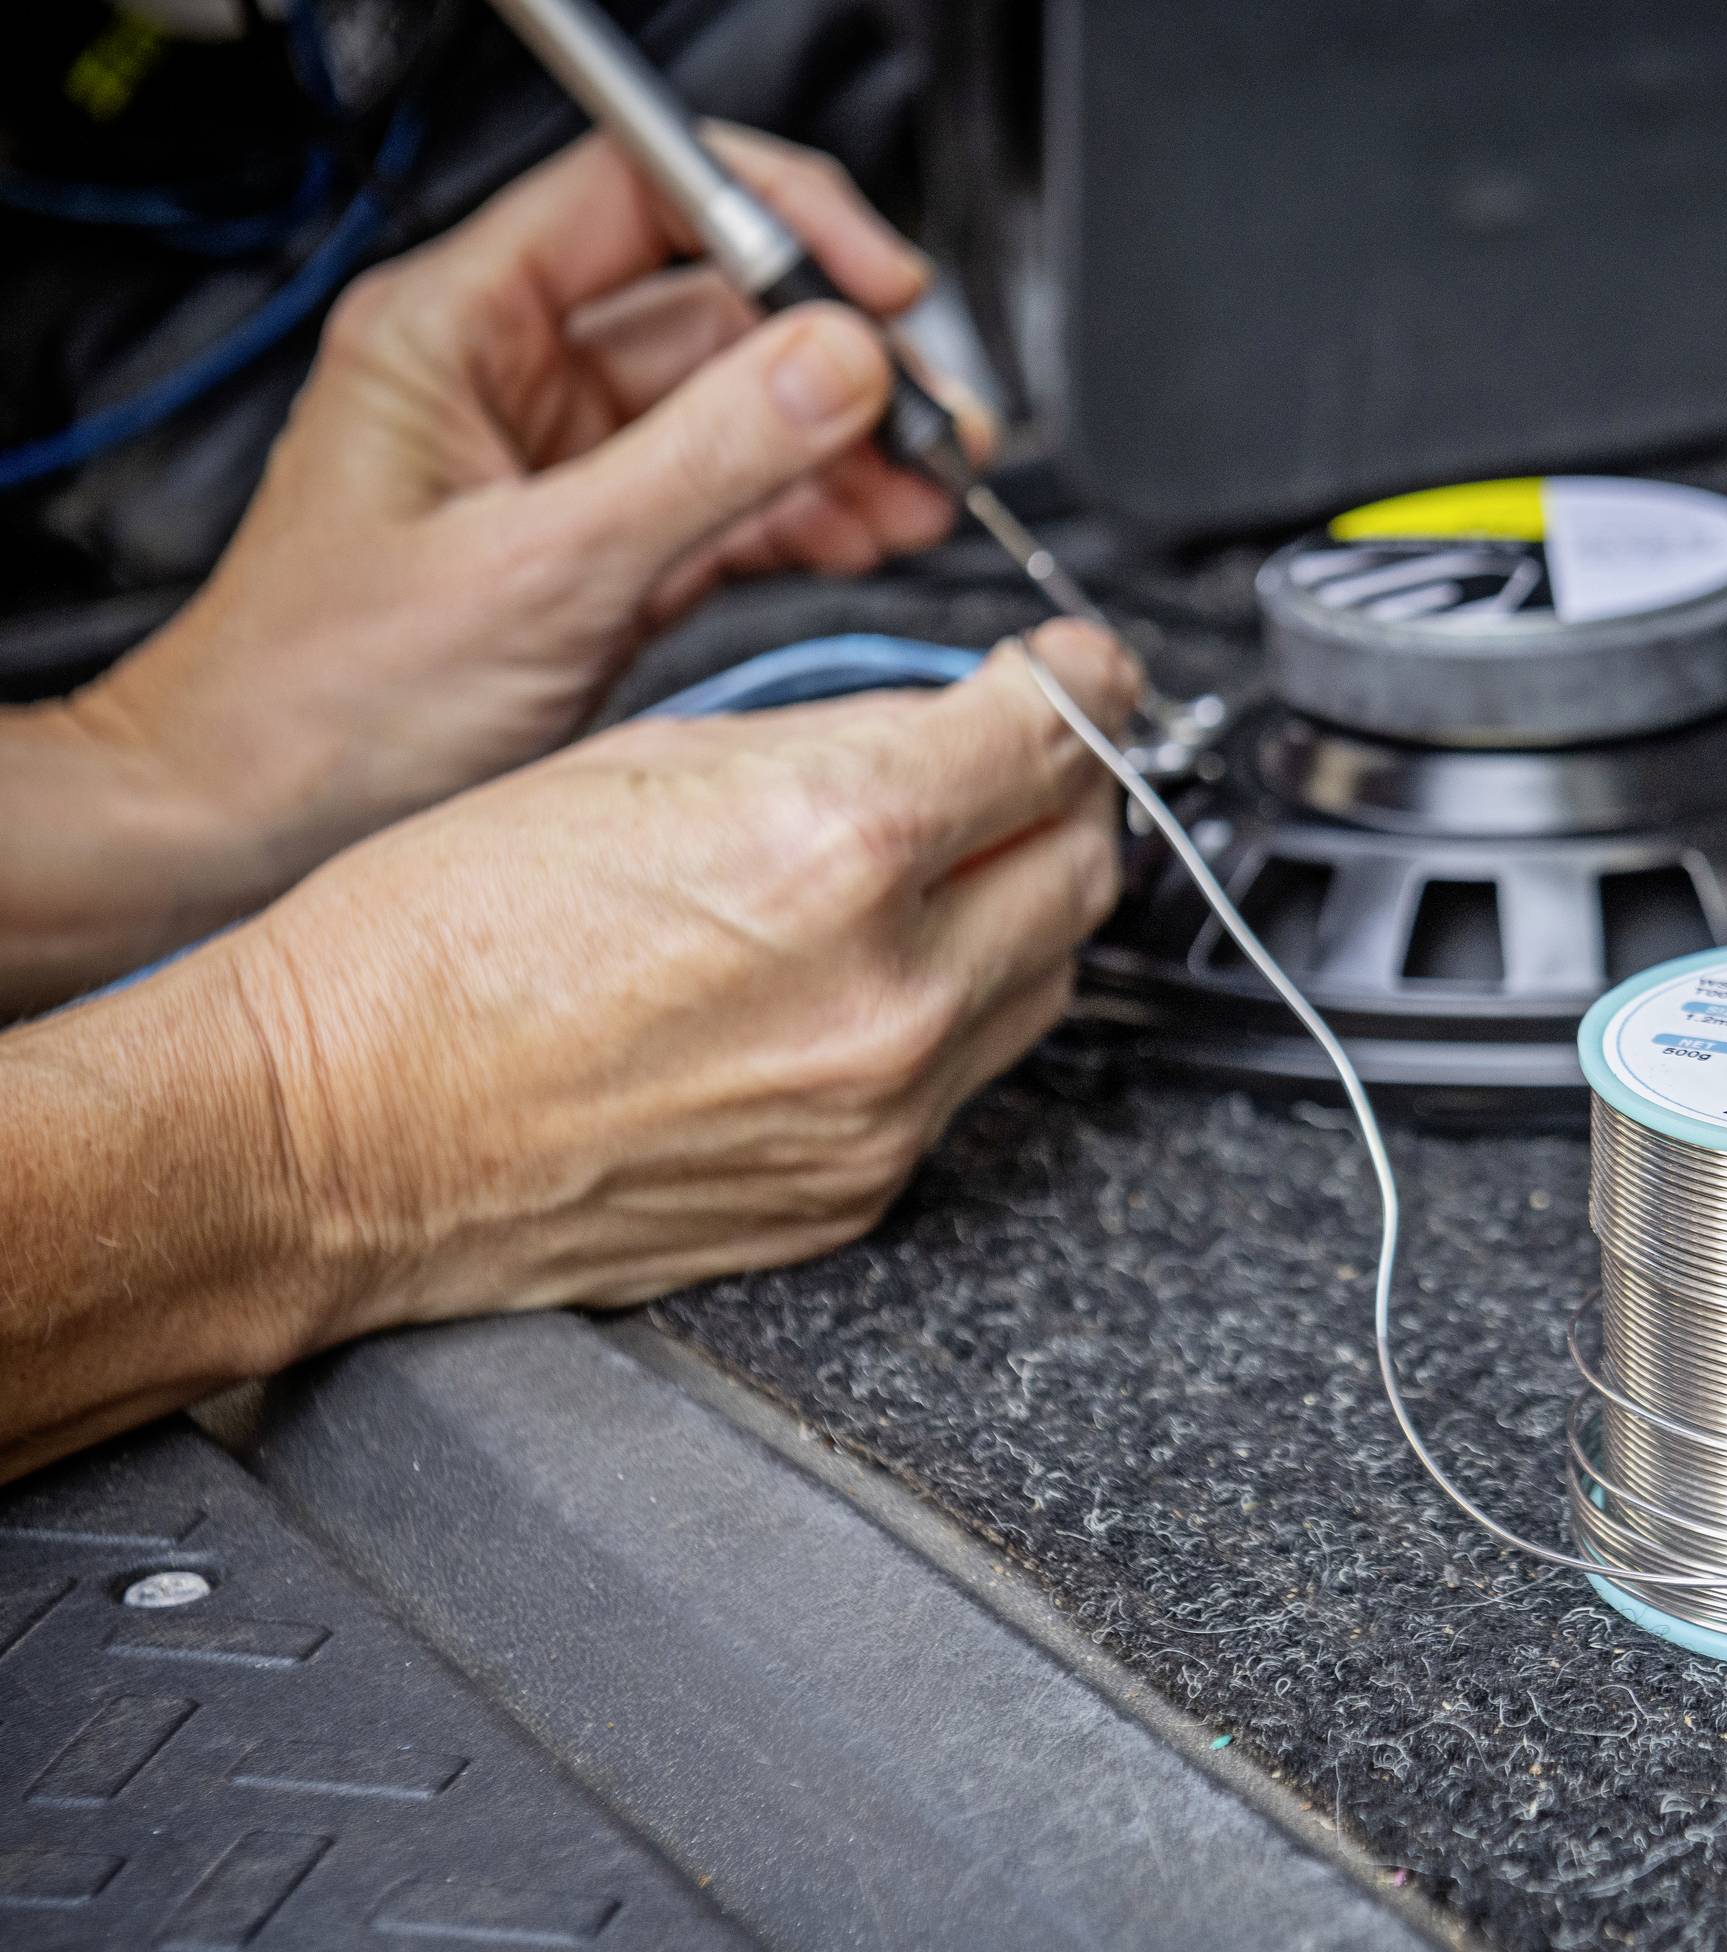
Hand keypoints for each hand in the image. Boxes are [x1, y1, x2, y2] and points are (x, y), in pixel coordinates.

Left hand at [68, 125, 986, 938]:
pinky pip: (739, 502)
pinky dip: (816, 517)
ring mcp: (568, 466)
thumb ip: (703, 463)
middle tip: (936, 422)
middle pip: (721, 308)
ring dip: (849, 447)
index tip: (879, 293)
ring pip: (747, 411)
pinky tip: (874, 538)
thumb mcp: (539, 572)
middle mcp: (516, 378)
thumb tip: (840, 365)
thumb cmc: (324, 704)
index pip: (645, 192)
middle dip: (843, 360)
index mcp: (458, 330)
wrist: (250, 830)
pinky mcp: (607, 549)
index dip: (779, 221)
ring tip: (926, 495)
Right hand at [215, 618, 1136, 1329]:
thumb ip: (832, 740)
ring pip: (1049, 976)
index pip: (1055, 736)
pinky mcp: (860, 1194)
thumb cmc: (433, 945)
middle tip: (1022, 758)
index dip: (1084, 686)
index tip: (1081, 672)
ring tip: (941, 864)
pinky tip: (871, 972)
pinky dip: (954, 1008)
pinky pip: (970, 1077)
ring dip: (1023, 903)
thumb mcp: (642, 761)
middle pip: (1086, 862)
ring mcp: (882, 1109)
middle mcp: (885, 990)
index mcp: (835, 844)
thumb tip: (945, 722)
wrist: (330, 1131)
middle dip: (1070, 792)